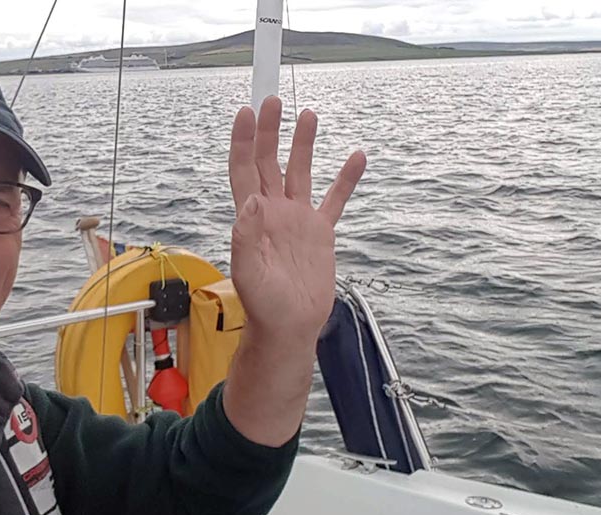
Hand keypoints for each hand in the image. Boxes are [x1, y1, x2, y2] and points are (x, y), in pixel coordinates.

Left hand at [229, 96, 365, 343]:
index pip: (244, 171)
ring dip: (303, 144)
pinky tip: (357, 156)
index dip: (243, 142)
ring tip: (308, 114)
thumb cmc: (264, 306)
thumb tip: (251, 201)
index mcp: (252, 218)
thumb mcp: (249, 274)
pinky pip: (335, 199)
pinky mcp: (320, 233)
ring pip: (300, 172)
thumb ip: (246, 237)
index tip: (247, 113)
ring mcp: (297, 219)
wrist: (290, 328)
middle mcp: (273, 212)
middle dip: (269, 131)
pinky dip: (346, 178)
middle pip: (269, 162)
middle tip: (274, 100)